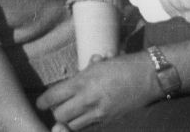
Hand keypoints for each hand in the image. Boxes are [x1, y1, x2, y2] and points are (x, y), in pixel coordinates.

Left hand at [37, 52, 157, 129]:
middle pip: (60, 115)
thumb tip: (78, 76)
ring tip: (68, 112)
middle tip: (55, 106)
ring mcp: (99, 113)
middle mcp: (89, 98)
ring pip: (73, 125)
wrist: (149, 76)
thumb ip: (87, 71)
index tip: (40, 102)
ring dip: (68, 120)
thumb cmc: (125, 64)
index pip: (55, 96)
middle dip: (55, 112)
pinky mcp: (109, 121)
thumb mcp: (101, 63)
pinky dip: (82, 123)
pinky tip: (84, 115)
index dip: (44, 101)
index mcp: (85, 81)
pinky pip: (88, 126)